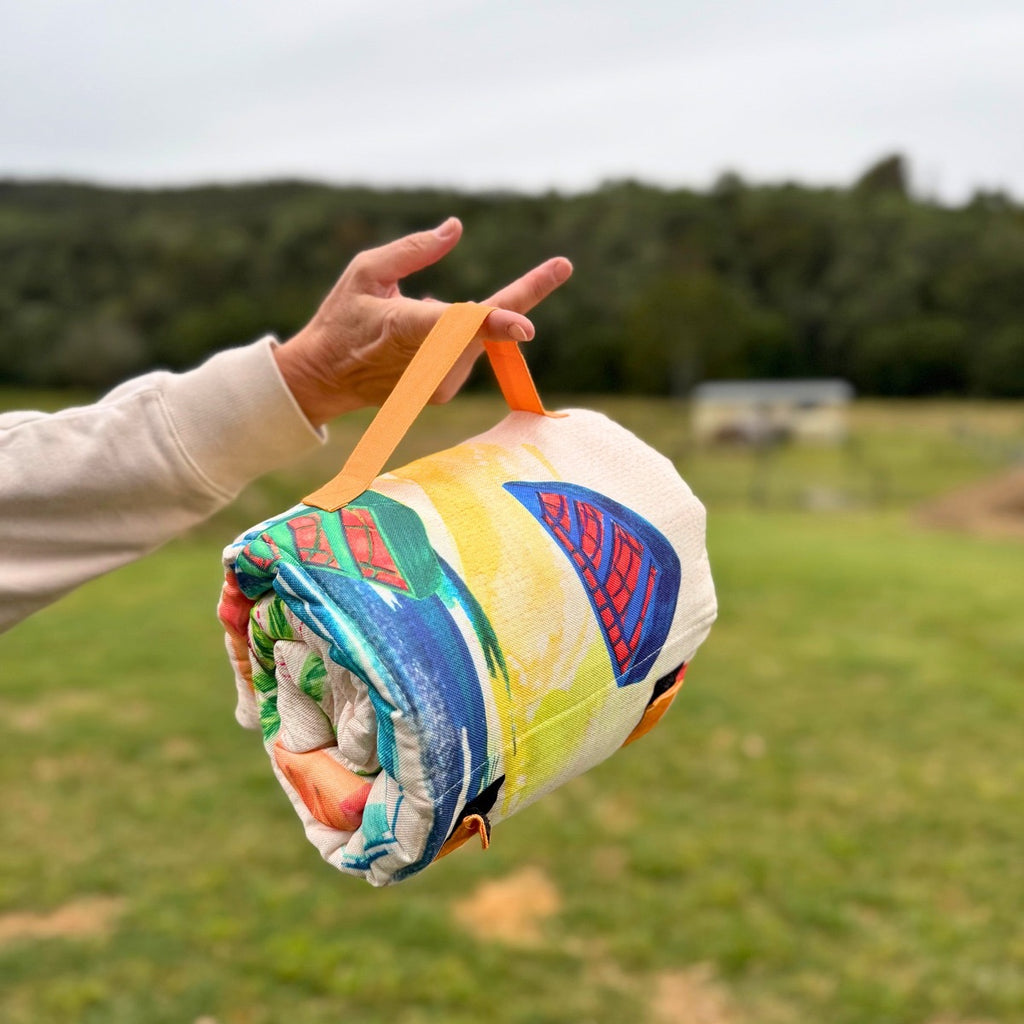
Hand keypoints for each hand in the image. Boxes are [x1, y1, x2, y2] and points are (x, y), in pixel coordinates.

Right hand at [273, 217, 572, 425]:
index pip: (457, 326)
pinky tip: (418, 338)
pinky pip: (467, 353)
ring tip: (413, 316)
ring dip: (463, 318)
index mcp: (406, 327)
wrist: (324, 380)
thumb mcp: (365, 271)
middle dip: (524, 295)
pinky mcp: (442, 393)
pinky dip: (454, 337)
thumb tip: (456, 228)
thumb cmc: (342, 318)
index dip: (496, 324)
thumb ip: (413, 250)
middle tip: (562, 265)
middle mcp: (428, 361)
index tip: (527, 326)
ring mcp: (437, 382)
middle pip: (488, 327)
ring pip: (478, 338)